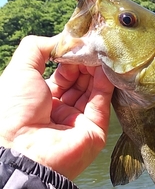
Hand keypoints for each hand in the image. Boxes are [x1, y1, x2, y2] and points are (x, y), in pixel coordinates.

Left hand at [0, 35, 113, 179]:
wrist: (22, 149)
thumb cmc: (13, 109)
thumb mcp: (20, 69)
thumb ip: (39, 48)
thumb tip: (64, 39)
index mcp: (41, 99)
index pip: (63, 74)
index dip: (70, 58)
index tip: (78, 41)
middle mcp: (61, 110)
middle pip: (80, 81)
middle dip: (85, 62)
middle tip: (92, 45)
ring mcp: (78, 121)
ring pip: (93, 90)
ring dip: (97, 70)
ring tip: (101, 51)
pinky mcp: (95, 130)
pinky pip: (101, 103)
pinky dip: (105, 84)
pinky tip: (106, 67)